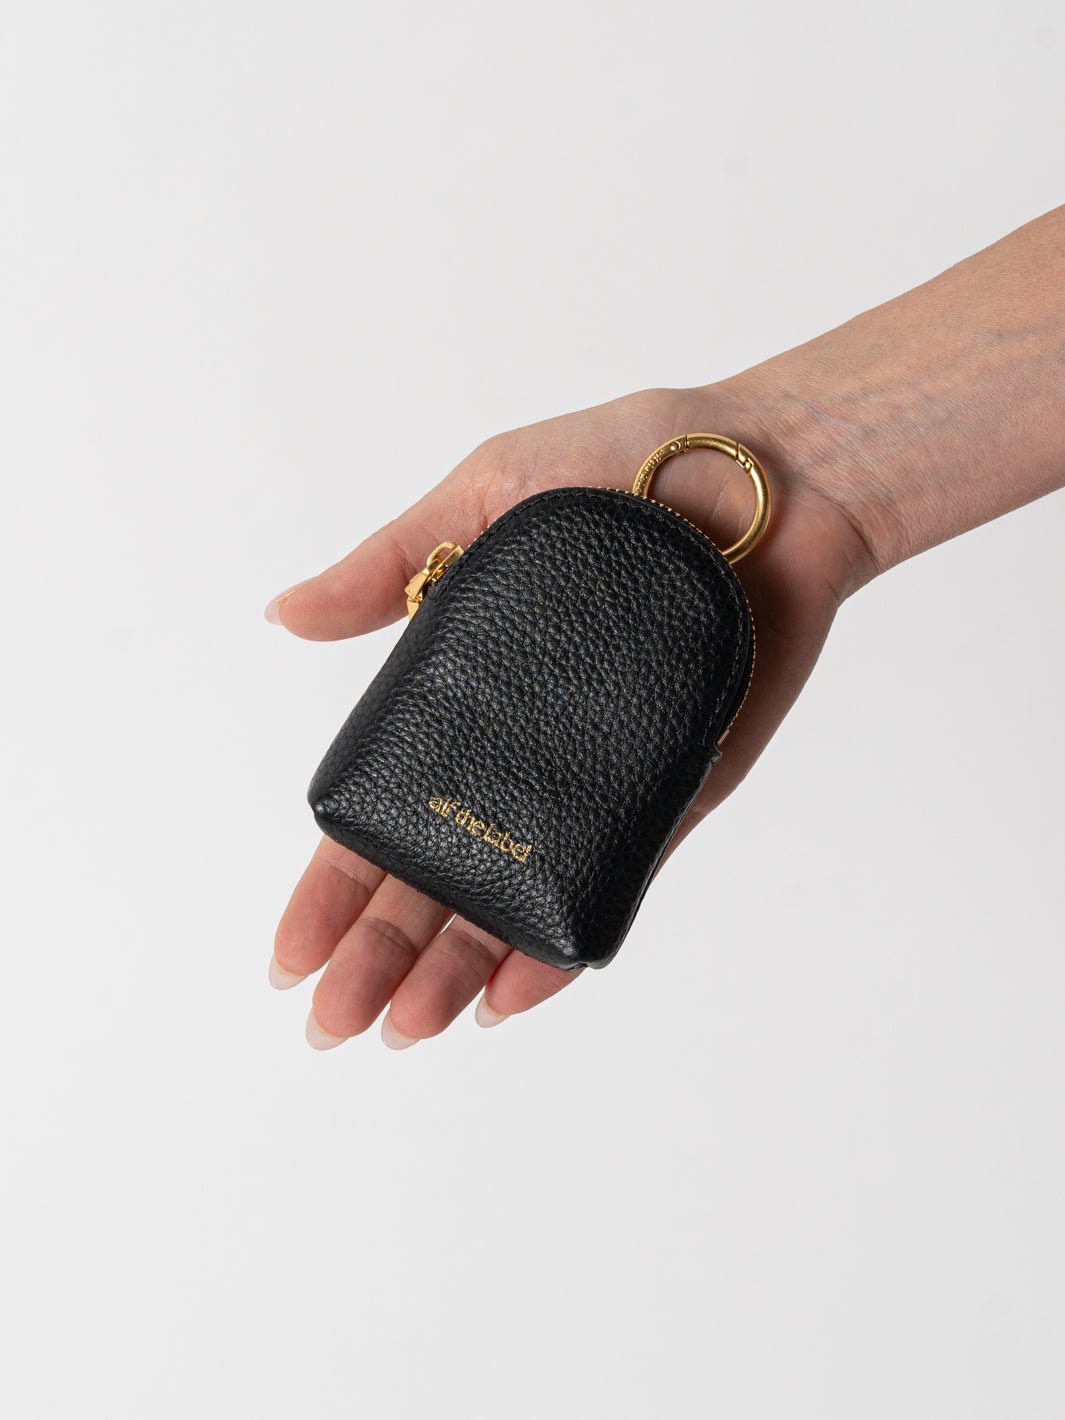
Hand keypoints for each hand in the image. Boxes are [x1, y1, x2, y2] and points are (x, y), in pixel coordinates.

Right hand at [267, 379, 875, 1047]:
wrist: (763, 471)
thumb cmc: (619, 463)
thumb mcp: (483, 493)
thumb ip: (386, 564)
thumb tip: (282, 615)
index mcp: (468, 691)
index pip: (384, 808)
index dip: (334, 882)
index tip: (290, 952)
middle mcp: (523, 749)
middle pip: (438, 873)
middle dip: (380, 953)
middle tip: (333, 1024)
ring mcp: (596, 778)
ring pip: (513, 896)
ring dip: (455, 967)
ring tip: (403, 1028)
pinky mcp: (672, 790)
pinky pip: (613, 881)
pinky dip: (563, 943)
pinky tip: (508, 998)